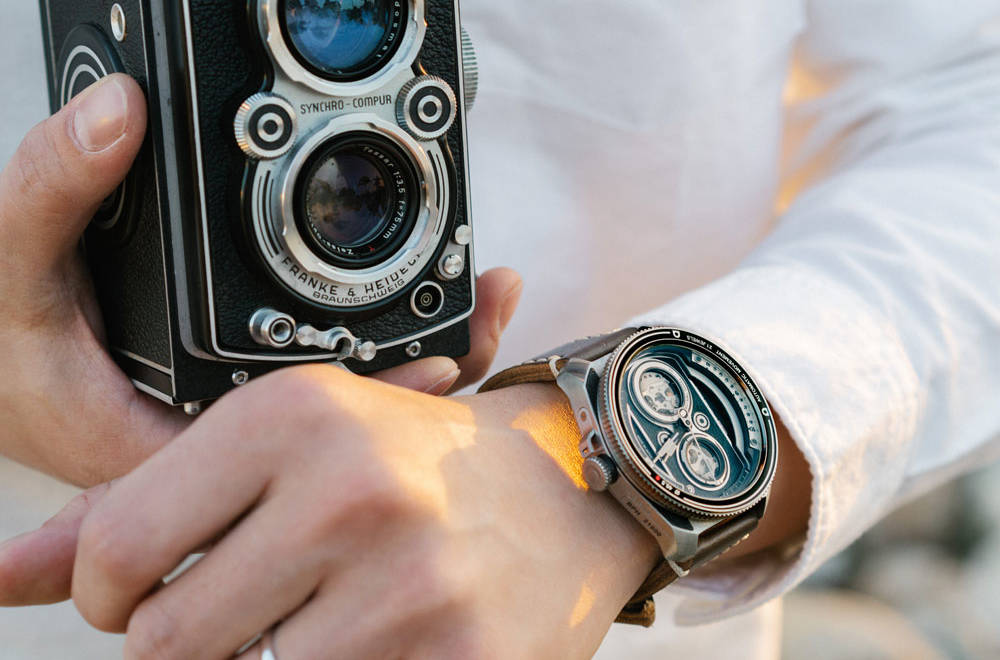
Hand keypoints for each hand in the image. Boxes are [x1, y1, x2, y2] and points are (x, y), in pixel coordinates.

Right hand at [0, 74, 521, 487]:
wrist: (25, 366)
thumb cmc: (20, 345)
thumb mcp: (15, 269)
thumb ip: (50, 190)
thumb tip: (117, 110)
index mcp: (166, 450)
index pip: (297, 457)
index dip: (377, 413)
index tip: (443, 362)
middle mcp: (226, 455)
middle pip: (348, 438)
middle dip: (426, 381)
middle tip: (487, 315)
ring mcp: (254, 430)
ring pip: (355, 418)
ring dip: (426, 363)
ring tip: (488, 306)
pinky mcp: (264, 402)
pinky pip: (343, 389)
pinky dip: (397, 351)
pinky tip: (451, 309)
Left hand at [3, 367, 660, 656]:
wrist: (565, 493)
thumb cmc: (407, 463)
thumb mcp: (280, 451)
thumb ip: (135, 509)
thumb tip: (5, 576)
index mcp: (294, 416)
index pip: (115, 549)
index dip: (105, 591)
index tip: (141, 591)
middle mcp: (350, 492)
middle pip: (165, 643)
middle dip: (188, 638)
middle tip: (246, 606)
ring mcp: (409, 590)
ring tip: (323, 616)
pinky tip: (374, 640)